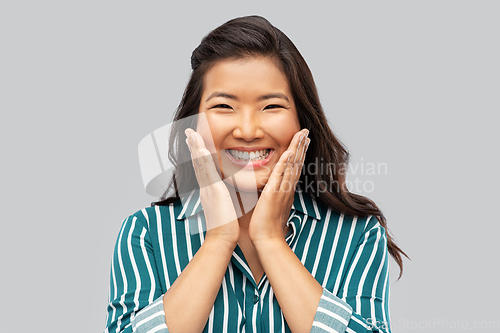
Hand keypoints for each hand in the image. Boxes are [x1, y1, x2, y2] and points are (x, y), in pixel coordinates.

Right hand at [185, 128, 239, 247]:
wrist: (222, 238)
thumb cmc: (226, 225)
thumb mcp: (226, 205)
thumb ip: (226, 195)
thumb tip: (231, 190)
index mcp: (208, 190)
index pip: (202, 168)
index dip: (198, 154)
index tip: (195, 142)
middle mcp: (205, 187)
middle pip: (197, 163)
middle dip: (193, 147)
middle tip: (189, 132)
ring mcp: (207, 188)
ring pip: (200, 164)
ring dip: (196, 148)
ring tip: (191, 134)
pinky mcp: (213, 191)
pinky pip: (207, 172)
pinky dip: (203, 159)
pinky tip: (201, 149)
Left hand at [248, 129, 309, 243]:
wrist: (267, 240)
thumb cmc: (265, 227)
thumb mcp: (268, 207)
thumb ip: (268, 197)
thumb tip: (264, 191)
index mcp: (285, 191)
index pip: (294, 169)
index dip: (299, 154)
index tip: (302, 142)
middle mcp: (287, 189)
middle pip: (297, 164)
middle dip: (301, 146)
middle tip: (306, 132)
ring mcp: (282, 190)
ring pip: (292, 166)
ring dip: (297, 149)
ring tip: (302, 135)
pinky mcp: (274, 194)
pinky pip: (281, 175)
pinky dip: (286, 162)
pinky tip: (290, 151)